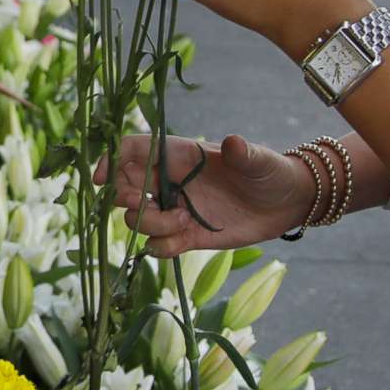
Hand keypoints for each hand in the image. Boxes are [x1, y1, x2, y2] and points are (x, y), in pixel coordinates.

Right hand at [97, 133, 313, 254]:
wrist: (287, 204)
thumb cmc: (271, 172)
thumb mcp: (260, 161)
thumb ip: (244, 154)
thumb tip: (233, 143)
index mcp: (181, 155)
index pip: (134, 150)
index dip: (112, 159)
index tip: (101, 177)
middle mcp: (171, 182)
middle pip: (126, 187)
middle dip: (125, 197)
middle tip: (145, 203)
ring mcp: (176, 210)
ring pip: (137, 219)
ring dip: (149, 223)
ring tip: (183, 221)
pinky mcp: (187, 236)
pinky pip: (158, 245)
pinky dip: (162, 247)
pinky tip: (185, 238)